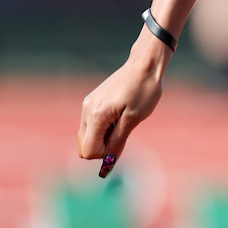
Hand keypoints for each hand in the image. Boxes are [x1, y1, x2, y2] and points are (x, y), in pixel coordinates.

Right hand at [77, 29, 169, 176]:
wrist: (145, 65)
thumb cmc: (144, 90)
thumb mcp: (134, 119)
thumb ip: (118, 141)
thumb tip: (108, 161)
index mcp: (96, 115)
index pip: (88, 150)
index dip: (104, 154)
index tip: (121, 144)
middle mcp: (86, 110)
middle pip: (83, 146)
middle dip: (101, 148)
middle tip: (122, 134)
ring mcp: (87, 105)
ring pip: (86, 136)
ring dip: (103, 138)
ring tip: (123, 123)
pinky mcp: (92, 101)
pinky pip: (91, 124)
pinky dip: (103, 128)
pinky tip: (119, 116)